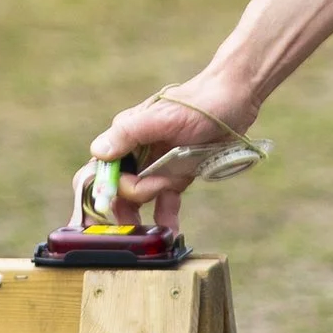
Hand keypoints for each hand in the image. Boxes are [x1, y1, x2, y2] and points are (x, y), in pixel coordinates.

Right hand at [85, 77, 256, 228]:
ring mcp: (156, 166)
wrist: (235, 99)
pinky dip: (165, 218)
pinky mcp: (176, 176)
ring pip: (138, 200)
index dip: (97, 192)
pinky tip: (170, 232)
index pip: (99, 170)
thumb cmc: (199, 102)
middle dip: (125, 207)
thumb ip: (129, 133)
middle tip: (142, 216)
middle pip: (117, 190)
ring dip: (142, 216)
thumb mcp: (162, 117)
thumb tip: (98, 152)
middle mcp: (136, 153)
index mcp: (125, 136)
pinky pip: (164, 202)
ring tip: (155, 229)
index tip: (105, 212)